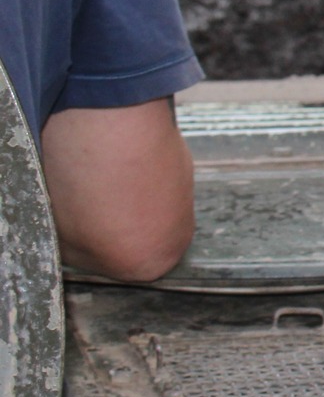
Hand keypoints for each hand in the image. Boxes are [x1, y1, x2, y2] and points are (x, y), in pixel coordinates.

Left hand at [40, 97, 194, 281]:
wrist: (114, 128)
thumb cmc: (87, 185)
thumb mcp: (65, 237)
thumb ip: (80, 251)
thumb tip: (81, 243)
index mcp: (149, 265)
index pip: (115, 268)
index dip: (88, 248)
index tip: (71, 231)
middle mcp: (179, 237)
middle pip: (137, 239)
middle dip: (111, 225)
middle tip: (83, 205)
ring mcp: (186, 200)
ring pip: (145, 207)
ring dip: (123, 197)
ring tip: (96, 179)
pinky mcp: (185, 166)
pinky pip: (152, 180)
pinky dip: (133, 173)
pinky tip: (113, 160)